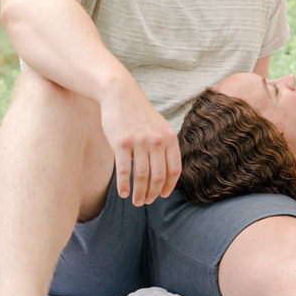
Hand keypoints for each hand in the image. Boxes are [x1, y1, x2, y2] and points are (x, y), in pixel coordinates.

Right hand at [100, 82, 179, 204]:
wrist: (120, 94)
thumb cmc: (139, 113)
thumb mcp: (159, 126)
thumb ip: (165, 145)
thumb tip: (166, 171)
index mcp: (170, 138)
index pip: (174, 169)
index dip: (169, 186)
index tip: (162, 195)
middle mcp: (157, 141)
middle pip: (158, 176)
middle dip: (153, 193)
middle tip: (146, 202)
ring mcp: (139, 142)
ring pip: (142, 176)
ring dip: (139, 193)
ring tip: (136, 202)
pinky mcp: (121, 143)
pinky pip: (124, 170)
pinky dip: (124, 185)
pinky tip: (123, 193)